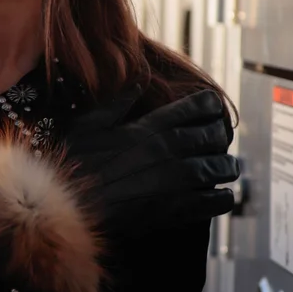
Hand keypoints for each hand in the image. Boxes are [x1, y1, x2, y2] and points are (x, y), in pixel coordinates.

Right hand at [62, 89, 238, 232]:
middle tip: (220, 142)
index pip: (198, 107)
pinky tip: (222, 196)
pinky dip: (224, 197)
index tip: (213, 111)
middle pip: (214, 136)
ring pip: (220, 167)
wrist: (66, 207)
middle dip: (221, 137)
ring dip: (226, 166)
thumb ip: (118, 102)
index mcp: (150, 126)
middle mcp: (168, 149)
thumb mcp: (89, 123)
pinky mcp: (177, 209)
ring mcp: (175, 180)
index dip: (211, 107)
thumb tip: (140, 81)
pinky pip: (216, 201)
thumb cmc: (71, 164)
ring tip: (226, 168)